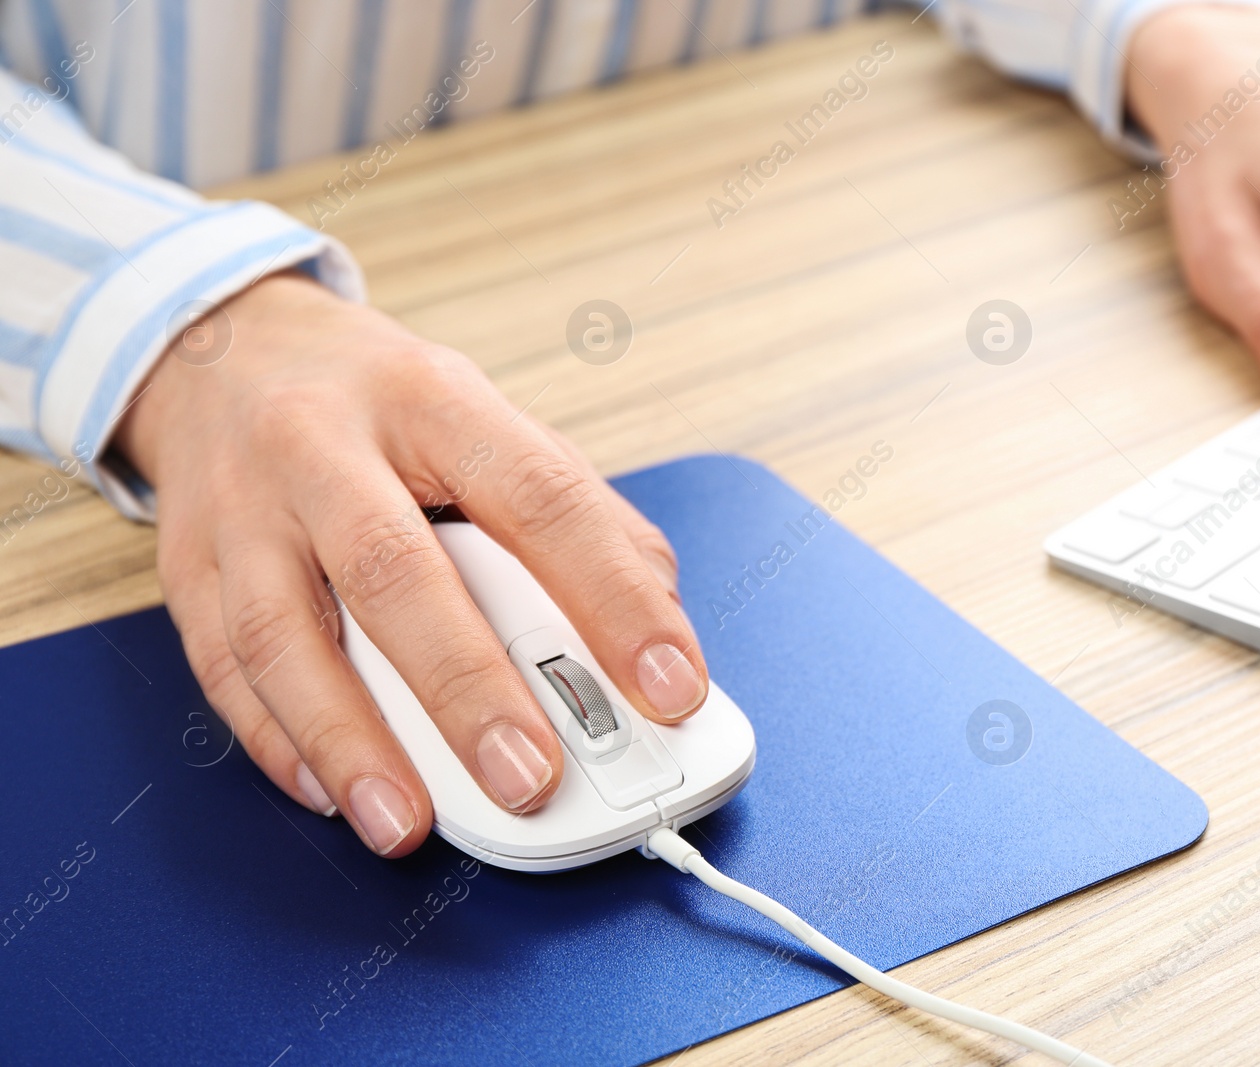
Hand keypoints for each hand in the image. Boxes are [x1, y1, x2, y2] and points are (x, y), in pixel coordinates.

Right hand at [115, 273, 707, 856]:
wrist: (232, 353)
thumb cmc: (388, 409)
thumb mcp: (495, 425)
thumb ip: (584, 522)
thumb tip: (661, 629)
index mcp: (436, 401)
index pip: (541, 497)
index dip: (614, 596)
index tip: (671, 686)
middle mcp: (326, 444)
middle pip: (395, 570)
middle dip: (468, 688)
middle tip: (532, 778)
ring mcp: (243, 505)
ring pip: (282, 631)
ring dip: (350, 740)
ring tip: (409, 822)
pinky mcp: (187, 562)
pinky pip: (221, 664)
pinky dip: (278, 741)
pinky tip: (332, 792)